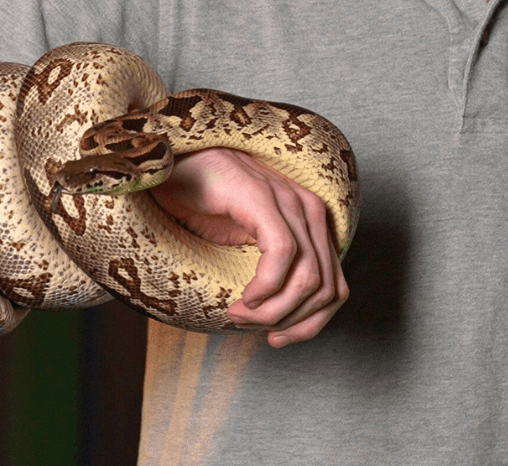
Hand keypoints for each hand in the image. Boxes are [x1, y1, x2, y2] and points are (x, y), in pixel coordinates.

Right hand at [148, 147, 348, 346]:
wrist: (172, 167)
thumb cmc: (205, 206)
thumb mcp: (246, 249)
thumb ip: (274, 274)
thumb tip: (282, 323)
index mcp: (312, 224)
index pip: (335, 288)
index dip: (311, 325)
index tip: (277, 339)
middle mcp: (310, 210)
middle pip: (326, 289)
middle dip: (291, 321)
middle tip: (251, 326)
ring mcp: (289, 201)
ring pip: (309, 277)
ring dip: (274, 310)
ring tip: (241, 313)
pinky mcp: (263, 198)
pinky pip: (282, 253)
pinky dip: (265, 287)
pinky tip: (242, 297)